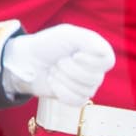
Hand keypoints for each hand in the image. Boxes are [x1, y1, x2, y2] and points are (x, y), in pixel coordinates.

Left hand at [0, 24, 115, 103]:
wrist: (28, 61)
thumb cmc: (47, 44)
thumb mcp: (67, 34)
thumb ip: (88, 40)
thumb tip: (103, 52)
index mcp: (95, 50)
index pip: (108, 61)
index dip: (91, 61)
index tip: (74, 54)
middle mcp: (95, 68)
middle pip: (95, 78)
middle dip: (71, 70)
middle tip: (58, 61)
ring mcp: (87, 84)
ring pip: (86, 90)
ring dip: (64, 79)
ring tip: (53, 70)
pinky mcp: (77, 97)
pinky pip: (78, 101)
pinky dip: (61, 92)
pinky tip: (53, 82)